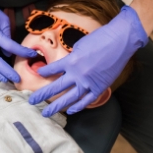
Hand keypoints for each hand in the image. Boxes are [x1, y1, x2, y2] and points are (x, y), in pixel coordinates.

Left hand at [29, 6, 147, 116]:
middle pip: (56, 88)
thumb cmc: (100, 39)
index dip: (43, 73)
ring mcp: (89, 83)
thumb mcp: (80, 45)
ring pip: (69, 99)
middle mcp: (78, 74)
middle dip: (42, 95)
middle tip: (31, 101)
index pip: (52, 70)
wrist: (120, 41)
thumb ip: (72, 58)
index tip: (37, 75)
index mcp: (71, 61)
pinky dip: (78, 107)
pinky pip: (86, 101)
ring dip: (57, 106)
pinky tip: (70, 111)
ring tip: (46, 113)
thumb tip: (67, 66)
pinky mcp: (100, 87)